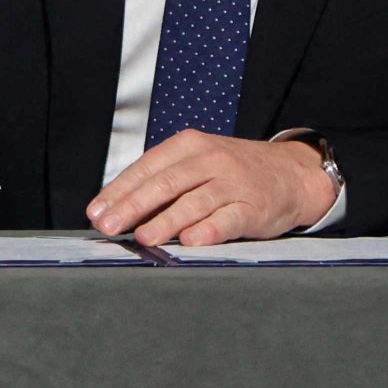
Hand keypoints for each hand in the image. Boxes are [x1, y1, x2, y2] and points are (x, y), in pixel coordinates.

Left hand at [87, 132, 335, 246]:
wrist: (291, 173)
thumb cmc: (232, 173)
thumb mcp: (198, 164)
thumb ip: (163, 182)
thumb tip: (118, 209)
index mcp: (189, 146)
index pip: (146, 168)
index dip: (119, 191)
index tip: (96, 212)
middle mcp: (210, 160)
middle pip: (166, 183)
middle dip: (133, 206)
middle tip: (110, 226)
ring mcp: (233, 183)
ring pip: (194, 202)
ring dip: (166, 220)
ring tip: (143, 237)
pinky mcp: (253, 207)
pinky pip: (227, 219)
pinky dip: (208, 231)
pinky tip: (190, 242)